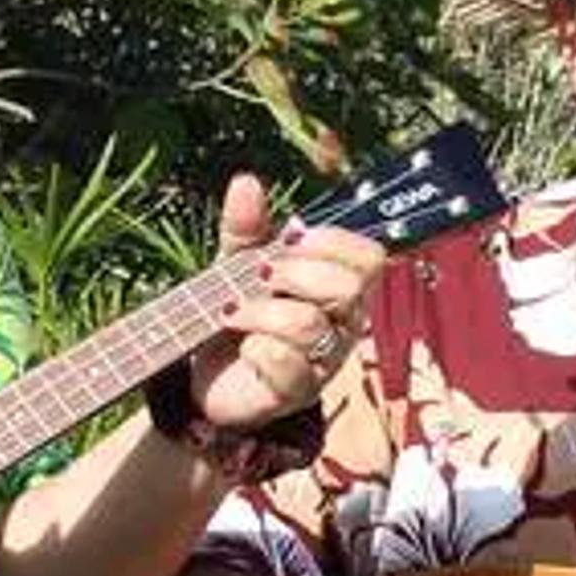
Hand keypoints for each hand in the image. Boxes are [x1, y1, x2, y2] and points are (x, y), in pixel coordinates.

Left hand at [178, 173, 384, 432]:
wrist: (207, 373)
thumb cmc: (240, 312)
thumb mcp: (237, 262)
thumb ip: (245, 226)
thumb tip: (246, 182)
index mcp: (341, 286)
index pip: (368, 257)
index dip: (330, 242)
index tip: (288, 242)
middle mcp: (343, 324)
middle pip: (348, 288)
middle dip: (294, 273)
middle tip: (257, 277)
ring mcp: (322, 361)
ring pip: (309, 325)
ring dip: (260, 311)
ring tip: (230, 312)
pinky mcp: (294, 393)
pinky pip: (284, 365)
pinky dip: (254, 348)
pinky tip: (240, 346)